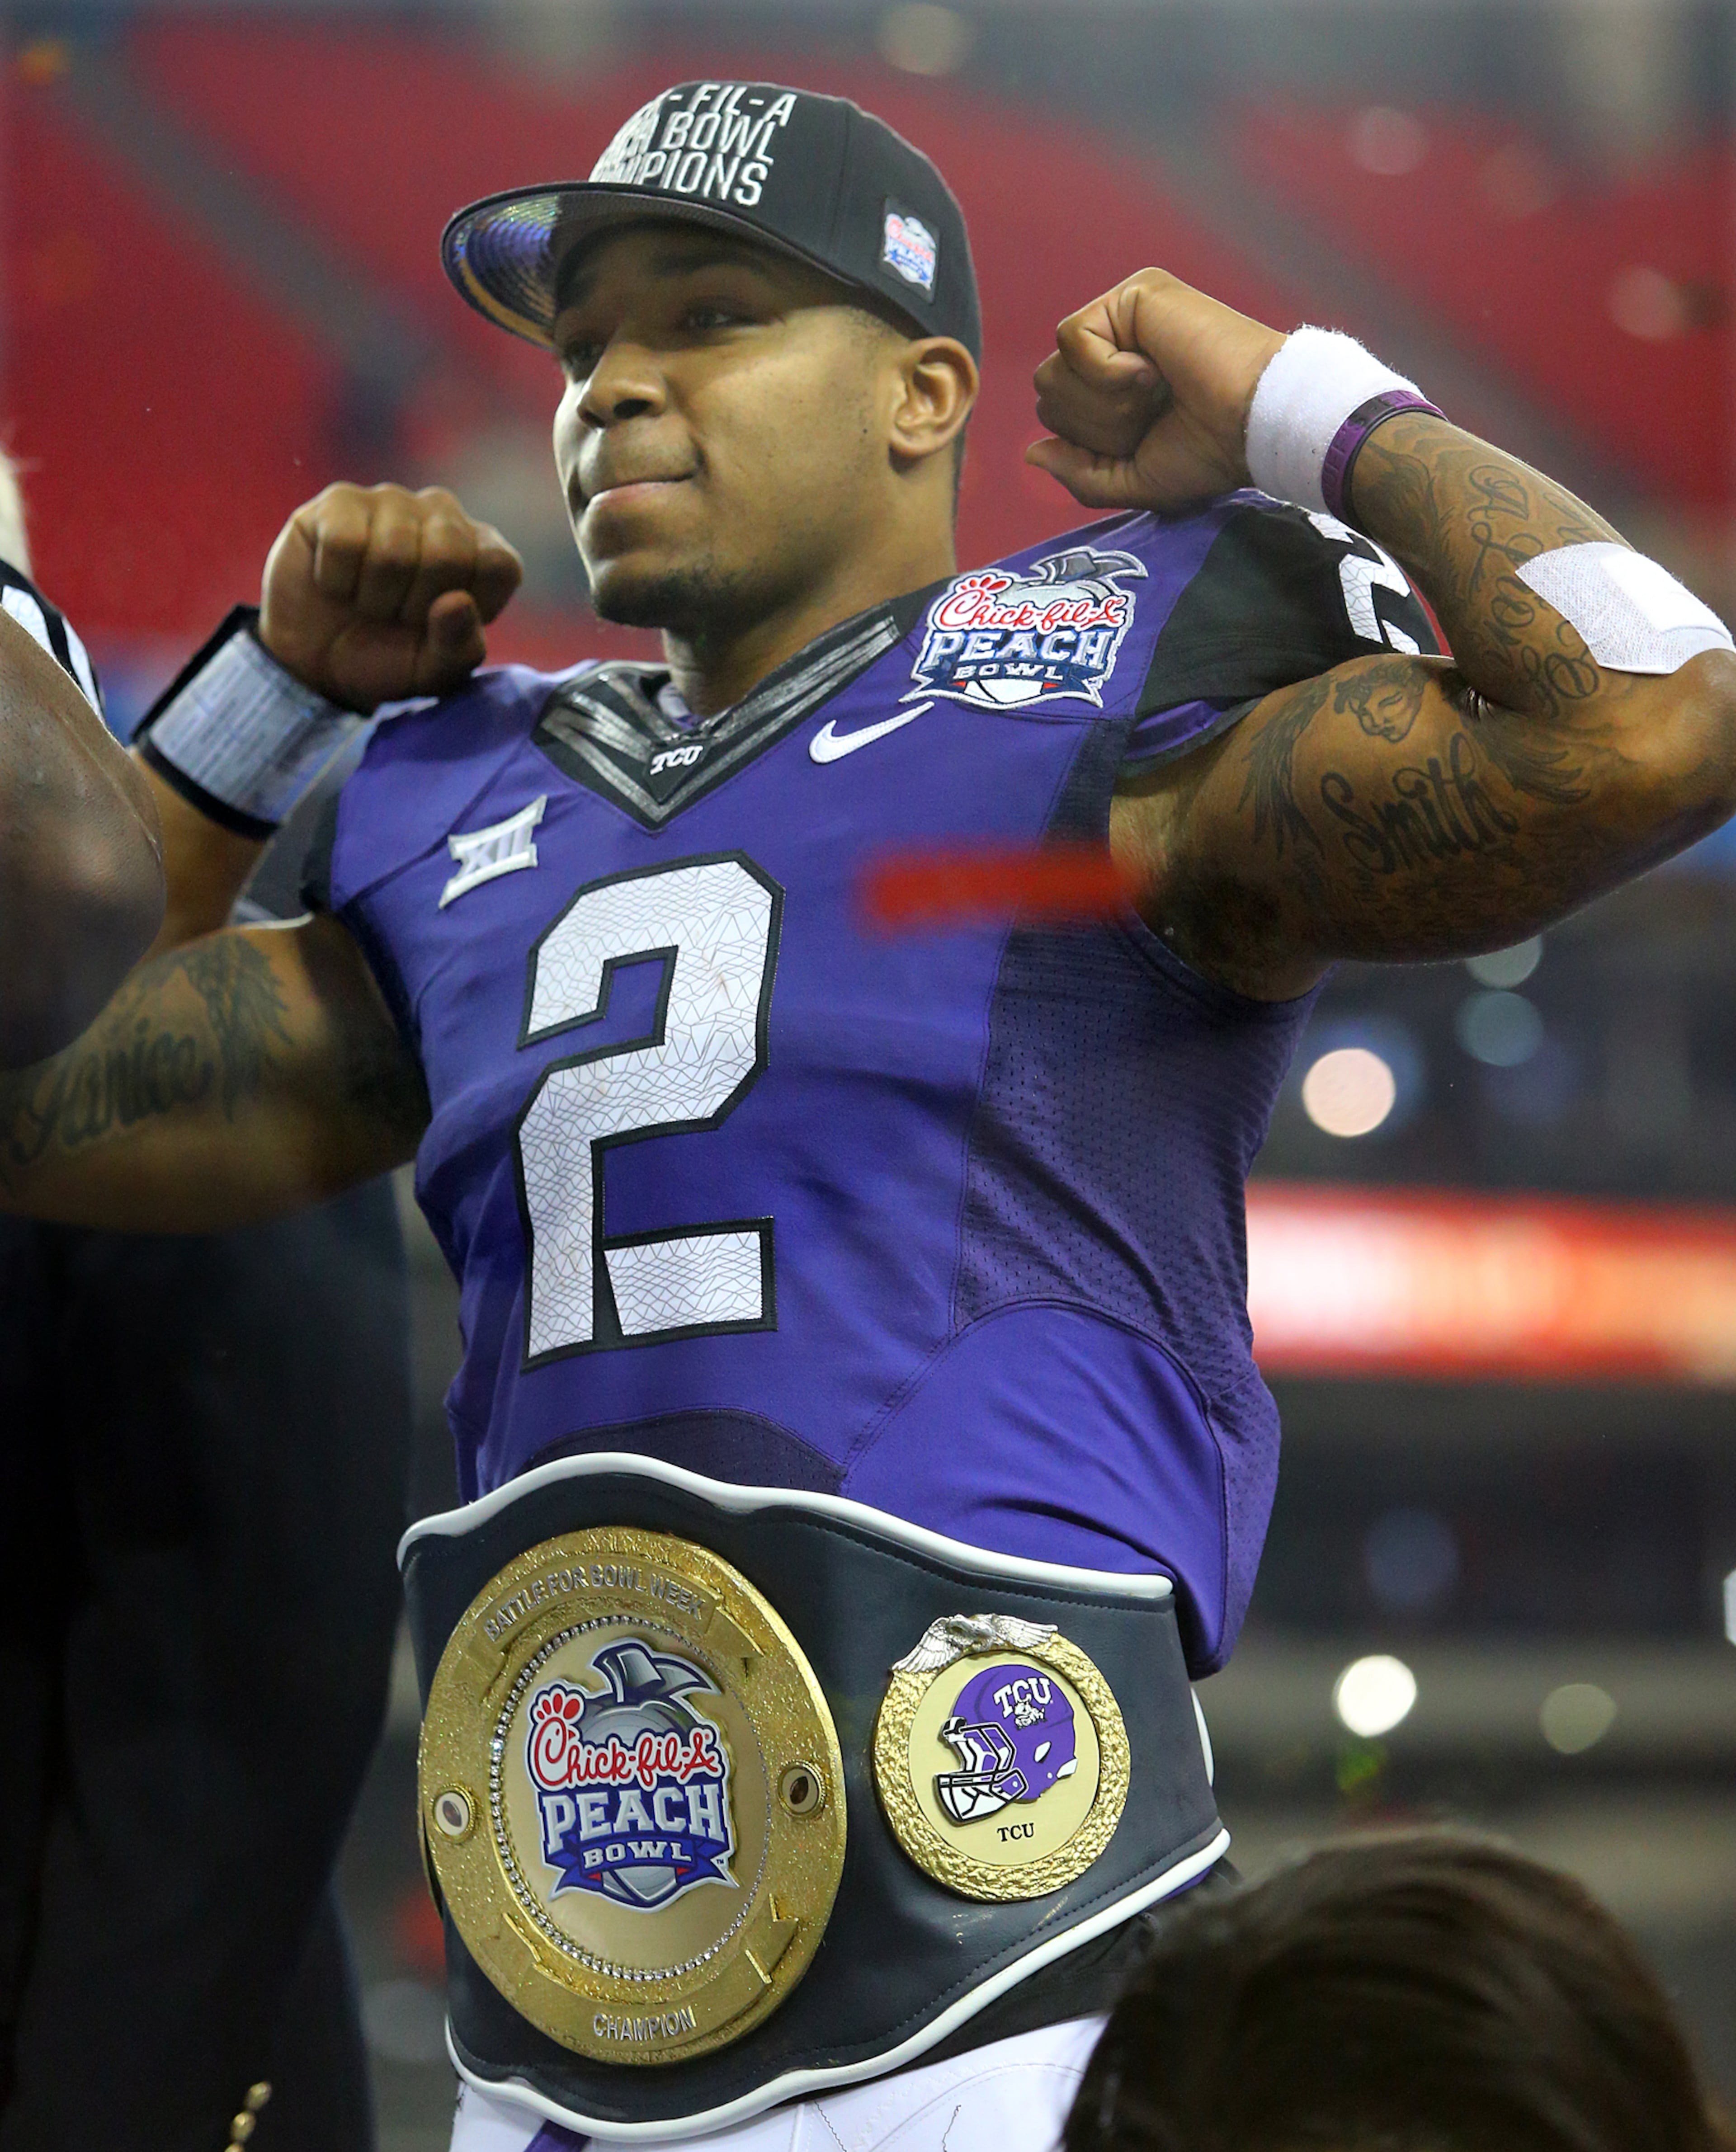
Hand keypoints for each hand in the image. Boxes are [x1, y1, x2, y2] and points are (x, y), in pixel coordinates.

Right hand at [260, 483, 522, 710]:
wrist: (315, 661)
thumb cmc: (386, 659)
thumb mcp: (431, 672)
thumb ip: (458, 648)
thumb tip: (458, 603)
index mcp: (480, 552)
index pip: (499, 565)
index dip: (469, 606)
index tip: (439, 626)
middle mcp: (442, 516)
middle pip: (449, 553)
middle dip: (415, 605)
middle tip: (396, 616)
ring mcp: (392, 501)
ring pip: (394, 551)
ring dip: (374, 597)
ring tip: (366, 602)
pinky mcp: (340, 501)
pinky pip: (345, 541)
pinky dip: (336, 580)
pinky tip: (335, 582)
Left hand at [1026, 269, 1286, 513]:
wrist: (1254, 423)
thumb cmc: (1208, 453)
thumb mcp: (1133, 480)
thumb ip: (1079, 473)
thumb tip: (1030, 454)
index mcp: (1114, 383)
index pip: (1055, 412)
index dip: (1090, 441)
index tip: (1146, 435)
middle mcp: (1116, 343)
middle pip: (1046, 389)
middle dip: (1094, 423)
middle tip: (1153, 413)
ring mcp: (1123, 313)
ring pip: (1052, 369)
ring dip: (1103, 401)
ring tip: (1156, 391)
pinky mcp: (1132, 294)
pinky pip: (1072, 339)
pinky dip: (1107, 372)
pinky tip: (1152, 368)